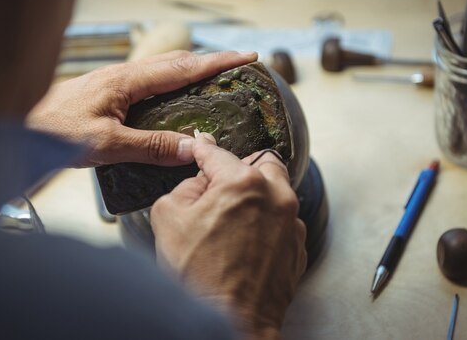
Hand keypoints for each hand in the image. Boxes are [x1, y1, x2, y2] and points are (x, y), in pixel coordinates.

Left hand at [26, 50, 256, 166]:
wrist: (15, 127)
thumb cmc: (54, 133)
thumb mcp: (107, 144)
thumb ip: (151, 145)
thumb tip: (193, 148)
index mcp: (128, 81)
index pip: (183, 68)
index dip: (218, 62)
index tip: (247, 56)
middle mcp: (123, 75)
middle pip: (176, 62)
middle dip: (210, 61)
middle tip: (239, 65)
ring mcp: (114, 82)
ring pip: (162, 70)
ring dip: (191, 71)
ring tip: (215, 79)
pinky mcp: (107, 92)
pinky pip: (148, 82)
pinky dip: (171, 83)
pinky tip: (173, 98)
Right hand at [150, 133, 306, 339]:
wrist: (230, 322)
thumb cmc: (200, 275)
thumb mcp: (168, 219)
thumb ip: (183, 188)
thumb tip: (198, 183)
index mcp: (242, 183)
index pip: (218, 153)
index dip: (203, 147)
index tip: (200, 144)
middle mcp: (276, 196)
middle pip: (262, 163)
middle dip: (242, 168)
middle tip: (222, 185)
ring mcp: (291, 223)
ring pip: (278, 191)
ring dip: (258, 195)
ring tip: (233, 218)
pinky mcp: (297, 247)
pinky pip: (283, 221)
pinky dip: (267, 223)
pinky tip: (246, 242)